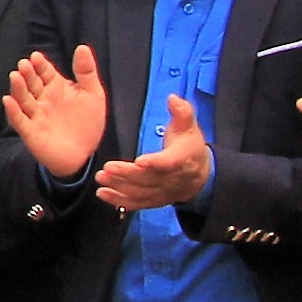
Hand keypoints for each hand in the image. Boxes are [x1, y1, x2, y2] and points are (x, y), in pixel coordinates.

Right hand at [1, 44, 110, 177]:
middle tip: (24, 64)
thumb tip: (82, 47)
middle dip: (27, 74)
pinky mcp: (31, 132)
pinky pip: (20, 121)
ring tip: (15, 76)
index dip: (40, 64)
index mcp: (56, 88)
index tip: (36, 56)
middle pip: (31, 83)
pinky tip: (9, 101)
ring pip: (23, 99)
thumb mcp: (93, 94)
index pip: (45, 72)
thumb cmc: (87, 124)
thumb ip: (86, 72)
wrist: (84, 155)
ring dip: (18, 88)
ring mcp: (35, 115)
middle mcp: (42, 99)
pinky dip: (13, 111)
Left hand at [95, 93, 212, 214]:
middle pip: (148, 178)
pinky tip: (102, 194)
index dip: (155, 162)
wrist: (200, 175)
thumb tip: (172, 98)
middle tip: (107, 168)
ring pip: (140, 192)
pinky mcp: (154, 200)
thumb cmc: (190, 146)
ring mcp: (162, 191)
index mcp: (181, 159)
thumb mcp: (189, 126)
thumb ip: (181, 112)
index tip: (139, 161)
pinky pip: (136, 203)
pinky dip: (119, 201)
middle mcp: (172, 178)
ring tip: (101, 177)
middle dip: (127, 174)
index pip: (168, 162)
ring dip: (119, 186)